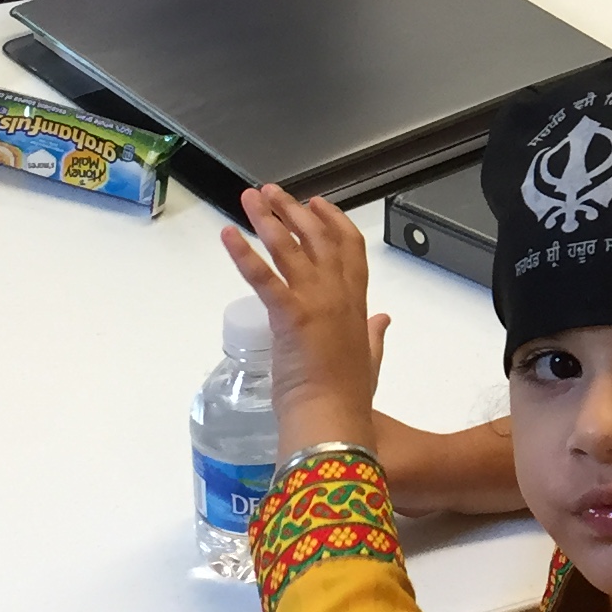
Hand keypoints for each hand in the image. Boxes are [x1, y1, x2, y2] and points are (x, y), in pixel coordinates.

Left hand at [221, 185, 381, 452]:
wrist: (333, 420)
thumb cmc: (349, 398)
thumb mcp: (370, 360)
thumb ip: (376, 336)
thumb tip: (383, 319)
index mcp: (356, 305)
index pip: (349, 248)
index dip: (333, 220)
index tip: (316, 202)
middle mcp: (338, 295)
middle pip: (318, 238)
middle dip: (294, 210)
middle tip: (272, 191)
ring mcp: (316, 302)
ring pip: (291, 248)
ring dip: (269, 219)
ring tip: (250, 198)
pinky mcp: (290, 315)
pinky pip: (264, 277)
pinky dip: (244, 253)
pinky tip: (228, 233)